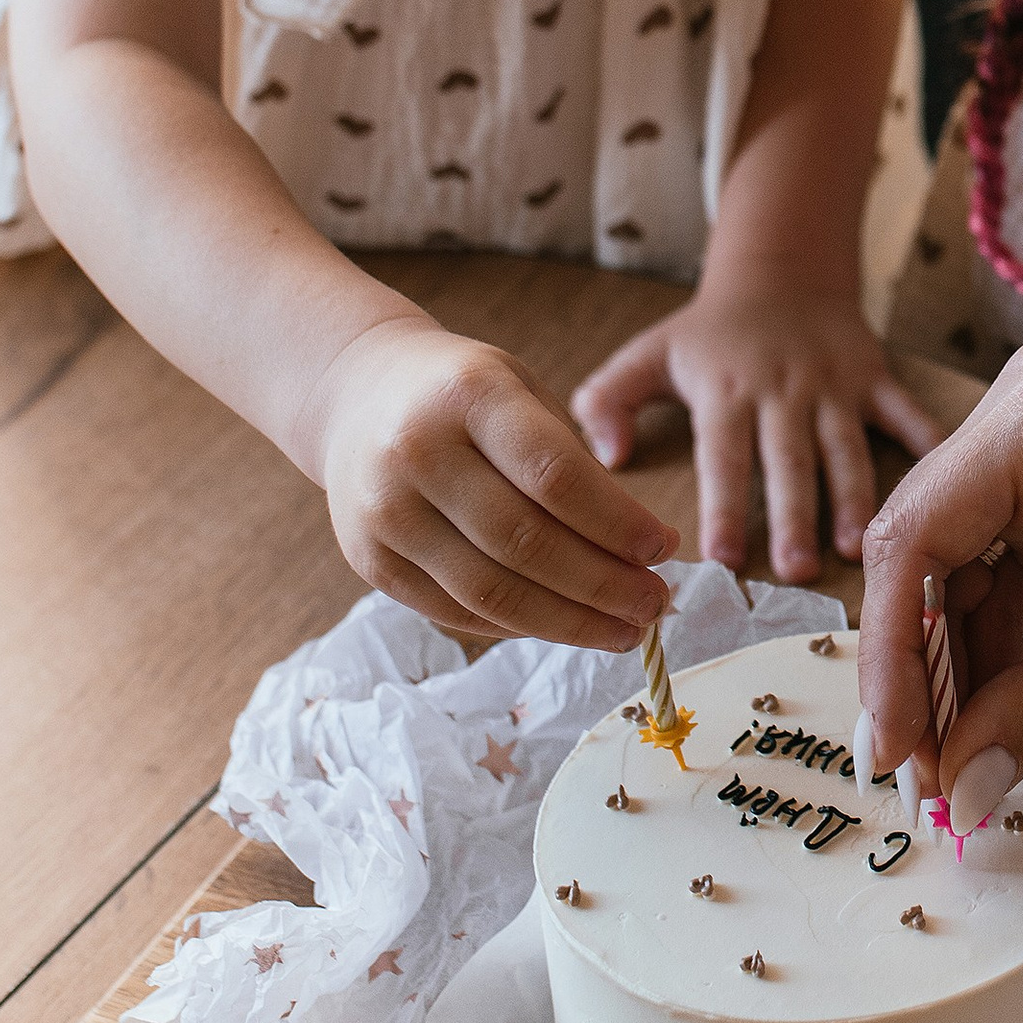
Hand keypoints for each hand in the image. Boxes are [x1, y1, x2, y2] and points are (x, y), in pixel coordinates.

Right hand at [302, 315, 677, 650]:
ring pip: (490, 593)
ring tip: (623, 631)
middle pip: (525, 543)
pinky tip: (564, 625)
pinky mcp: (368, 560)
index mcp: (468, 396)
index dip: (617, 523)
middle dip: (603, 585)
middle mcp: (417, 453)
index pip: (554, 475)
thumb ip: (574, 462)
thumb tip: (644, 552)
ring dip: (569, 623)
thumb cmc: (464, 394)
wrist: (356, 393)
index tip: (666, 549)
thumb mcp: (520, 391)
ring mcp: (384, 512)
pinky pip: (456, 612)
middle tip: (656, 603)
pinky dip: (519, 627)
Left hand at [571, 279, 941, 581]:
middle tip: (796, 570)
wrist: (781, 266)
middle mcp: (782, 390)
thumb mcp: (648, 353)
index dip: (722, 506)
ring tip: (860, 547)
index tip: (721, 556)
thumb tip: (607, 458)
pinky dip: (926, 443)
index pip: (722, 456)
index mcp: (727, 392)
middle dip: (794, 515)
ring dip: (854, 498)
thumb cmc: (710, 329)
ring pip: (845, 448)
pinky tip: (942, 484)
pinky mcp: (874, 376)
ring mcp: (834, 384)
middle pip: (788, 461)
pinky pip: (904, 411)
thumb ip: (609, 401)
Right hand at [857, 338, 1022, 827]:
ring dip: (956, 657)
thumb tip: (960, 793)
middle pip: (924, 545)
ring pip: (957, 556)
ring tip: (963, 765)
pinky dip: (999, 626)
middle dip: (920, 666)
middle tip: (924, 782)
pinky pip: (1003, 549)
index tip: (895, 760)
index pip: (914, 538)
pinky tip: (1000, 708)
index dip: (888, 656)